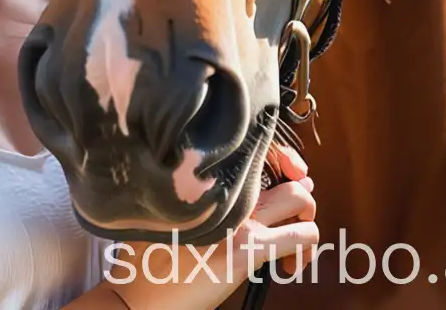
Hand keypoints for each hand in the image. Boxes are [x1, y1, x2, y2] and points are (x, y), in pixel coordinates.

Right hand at [103, 144, 318, 309]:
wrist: (139, 297)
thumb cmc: (150, 259)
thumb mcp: (166, 216)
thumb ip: (195, 199)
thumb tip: (217, 187)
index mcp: (205, 180)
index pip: (259, 151)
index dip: (282, 158)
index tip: (287, 177)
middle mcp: (224, 192)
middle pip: (282, 170)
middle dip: (299, 194)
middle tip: (291, 219)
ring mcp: (238, 220)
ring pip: (299, 197)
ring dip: (306, 219)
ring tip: (292, 246)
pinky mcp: (247, 252)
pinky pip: (300, 236)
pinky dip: (305, 248)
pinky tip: (290, 266)